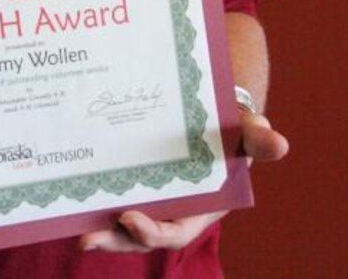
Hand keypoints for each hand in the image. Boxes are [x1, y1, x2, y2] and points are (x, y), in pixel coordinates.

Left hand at [79, 110, 288, 253]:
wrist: (213, 108)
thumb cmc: (233, 124)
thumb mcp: (246, 129)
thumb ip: (256, 138)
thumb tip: (279, 142)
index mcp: (200, 206)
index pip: (176, 230)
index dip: (154, 231)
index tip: (131, 219)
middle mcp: (172, 207)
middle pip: (141, 233)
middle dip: (117, 239)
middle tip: (89, 238)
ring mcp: (150, 196)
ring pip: (122, 221)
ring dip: (101, 228)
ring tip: (75, 231)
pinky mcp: (132, 180)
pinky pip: (112, 195)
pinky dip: (93, 200)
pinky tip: (69, 195)